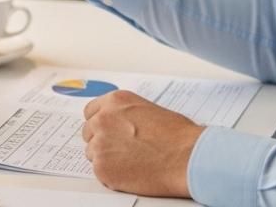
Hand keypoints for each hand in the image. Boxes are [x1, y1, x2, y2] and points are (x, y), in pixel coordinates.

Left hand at [81, 90, 202, 196]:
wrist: (186, 157)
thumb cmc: (177, 135)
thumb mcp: (148, 110)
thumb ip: (126, 114)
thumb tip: (120, 123)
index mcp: (115, 102)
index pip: (90, 112)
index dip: (100, 123)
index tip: (107, 131)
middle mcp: (103, 119)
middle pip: (89, 132)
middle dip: (102, 140)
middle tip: (122, 150)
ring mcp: (100, 143)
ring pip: (92, 153)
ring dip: (107, 158)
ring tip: (131, 161)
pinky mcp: (102, 167)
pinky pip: (99, 171)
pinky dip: (112, 174)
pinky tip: (131, 171)